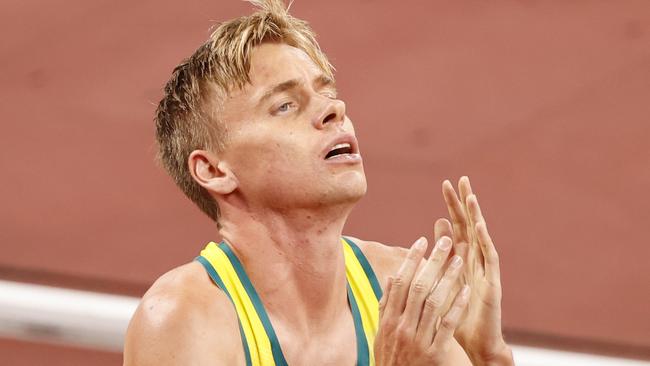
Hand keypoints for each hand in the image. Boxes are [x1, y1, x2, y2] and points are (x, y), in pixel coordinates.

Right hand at [375, 236, 470, 364]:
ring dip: (447, 278)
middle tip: (445, 241)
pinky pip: (447, 325)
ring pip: (434, 302)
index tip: (422, 241)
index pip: (400, 282)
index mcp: (389, 319)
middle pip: (418, 287)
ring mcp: (418, 340)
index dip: (411, 260)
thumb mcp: (382, 332)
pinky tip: (465, 289)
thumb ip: (387, 305)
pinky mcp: (434, 354)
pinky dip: (457, 305)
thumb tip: (391, 276)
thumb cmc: (392, 358)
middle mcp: (402, 327)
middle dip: (433, 262)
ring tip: (459, 260)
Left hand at [438, 176, 512, 364]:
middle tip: (461, 179)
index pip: (457, 225)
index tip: (445, 184)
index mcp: (462, 257)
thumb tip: (437, 223)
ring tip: (471, 196)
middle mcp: (475, 260)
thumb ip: (444, 250)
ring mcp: (485, 270)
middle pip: (470, 225)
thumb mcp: (446, 275)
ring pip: (481, 237)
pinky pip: (489, 259)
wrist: (473, 342)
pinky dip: (485, 241)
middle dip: (465, 203)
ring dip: (476, 217)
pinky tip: (480, 226)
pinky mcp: (492, 283)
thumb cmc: (458, 311)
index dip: (452, 205)